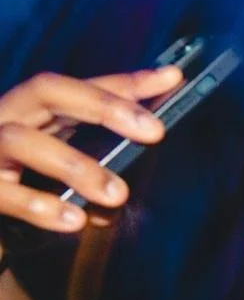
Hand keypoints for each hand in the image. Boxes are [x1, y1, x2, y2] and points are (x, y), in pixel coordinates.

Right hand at [0, 66, 180, 249]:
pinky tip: (75, 221)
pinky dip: (40, 206)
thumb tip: (151, 152)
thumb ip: (108, 164)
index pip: (81, 88)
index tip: (171, 78)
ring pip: (22, 140)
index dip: (125, 83)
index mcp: (34, 114)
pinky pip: (4, 193)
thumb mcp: (73, 178)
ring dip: (76, 166)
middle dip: (103, 105)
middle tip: (155, 130)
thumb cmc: (30, 199)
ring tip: (117, 195)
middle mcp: (5, 120)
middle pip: (47, 91)